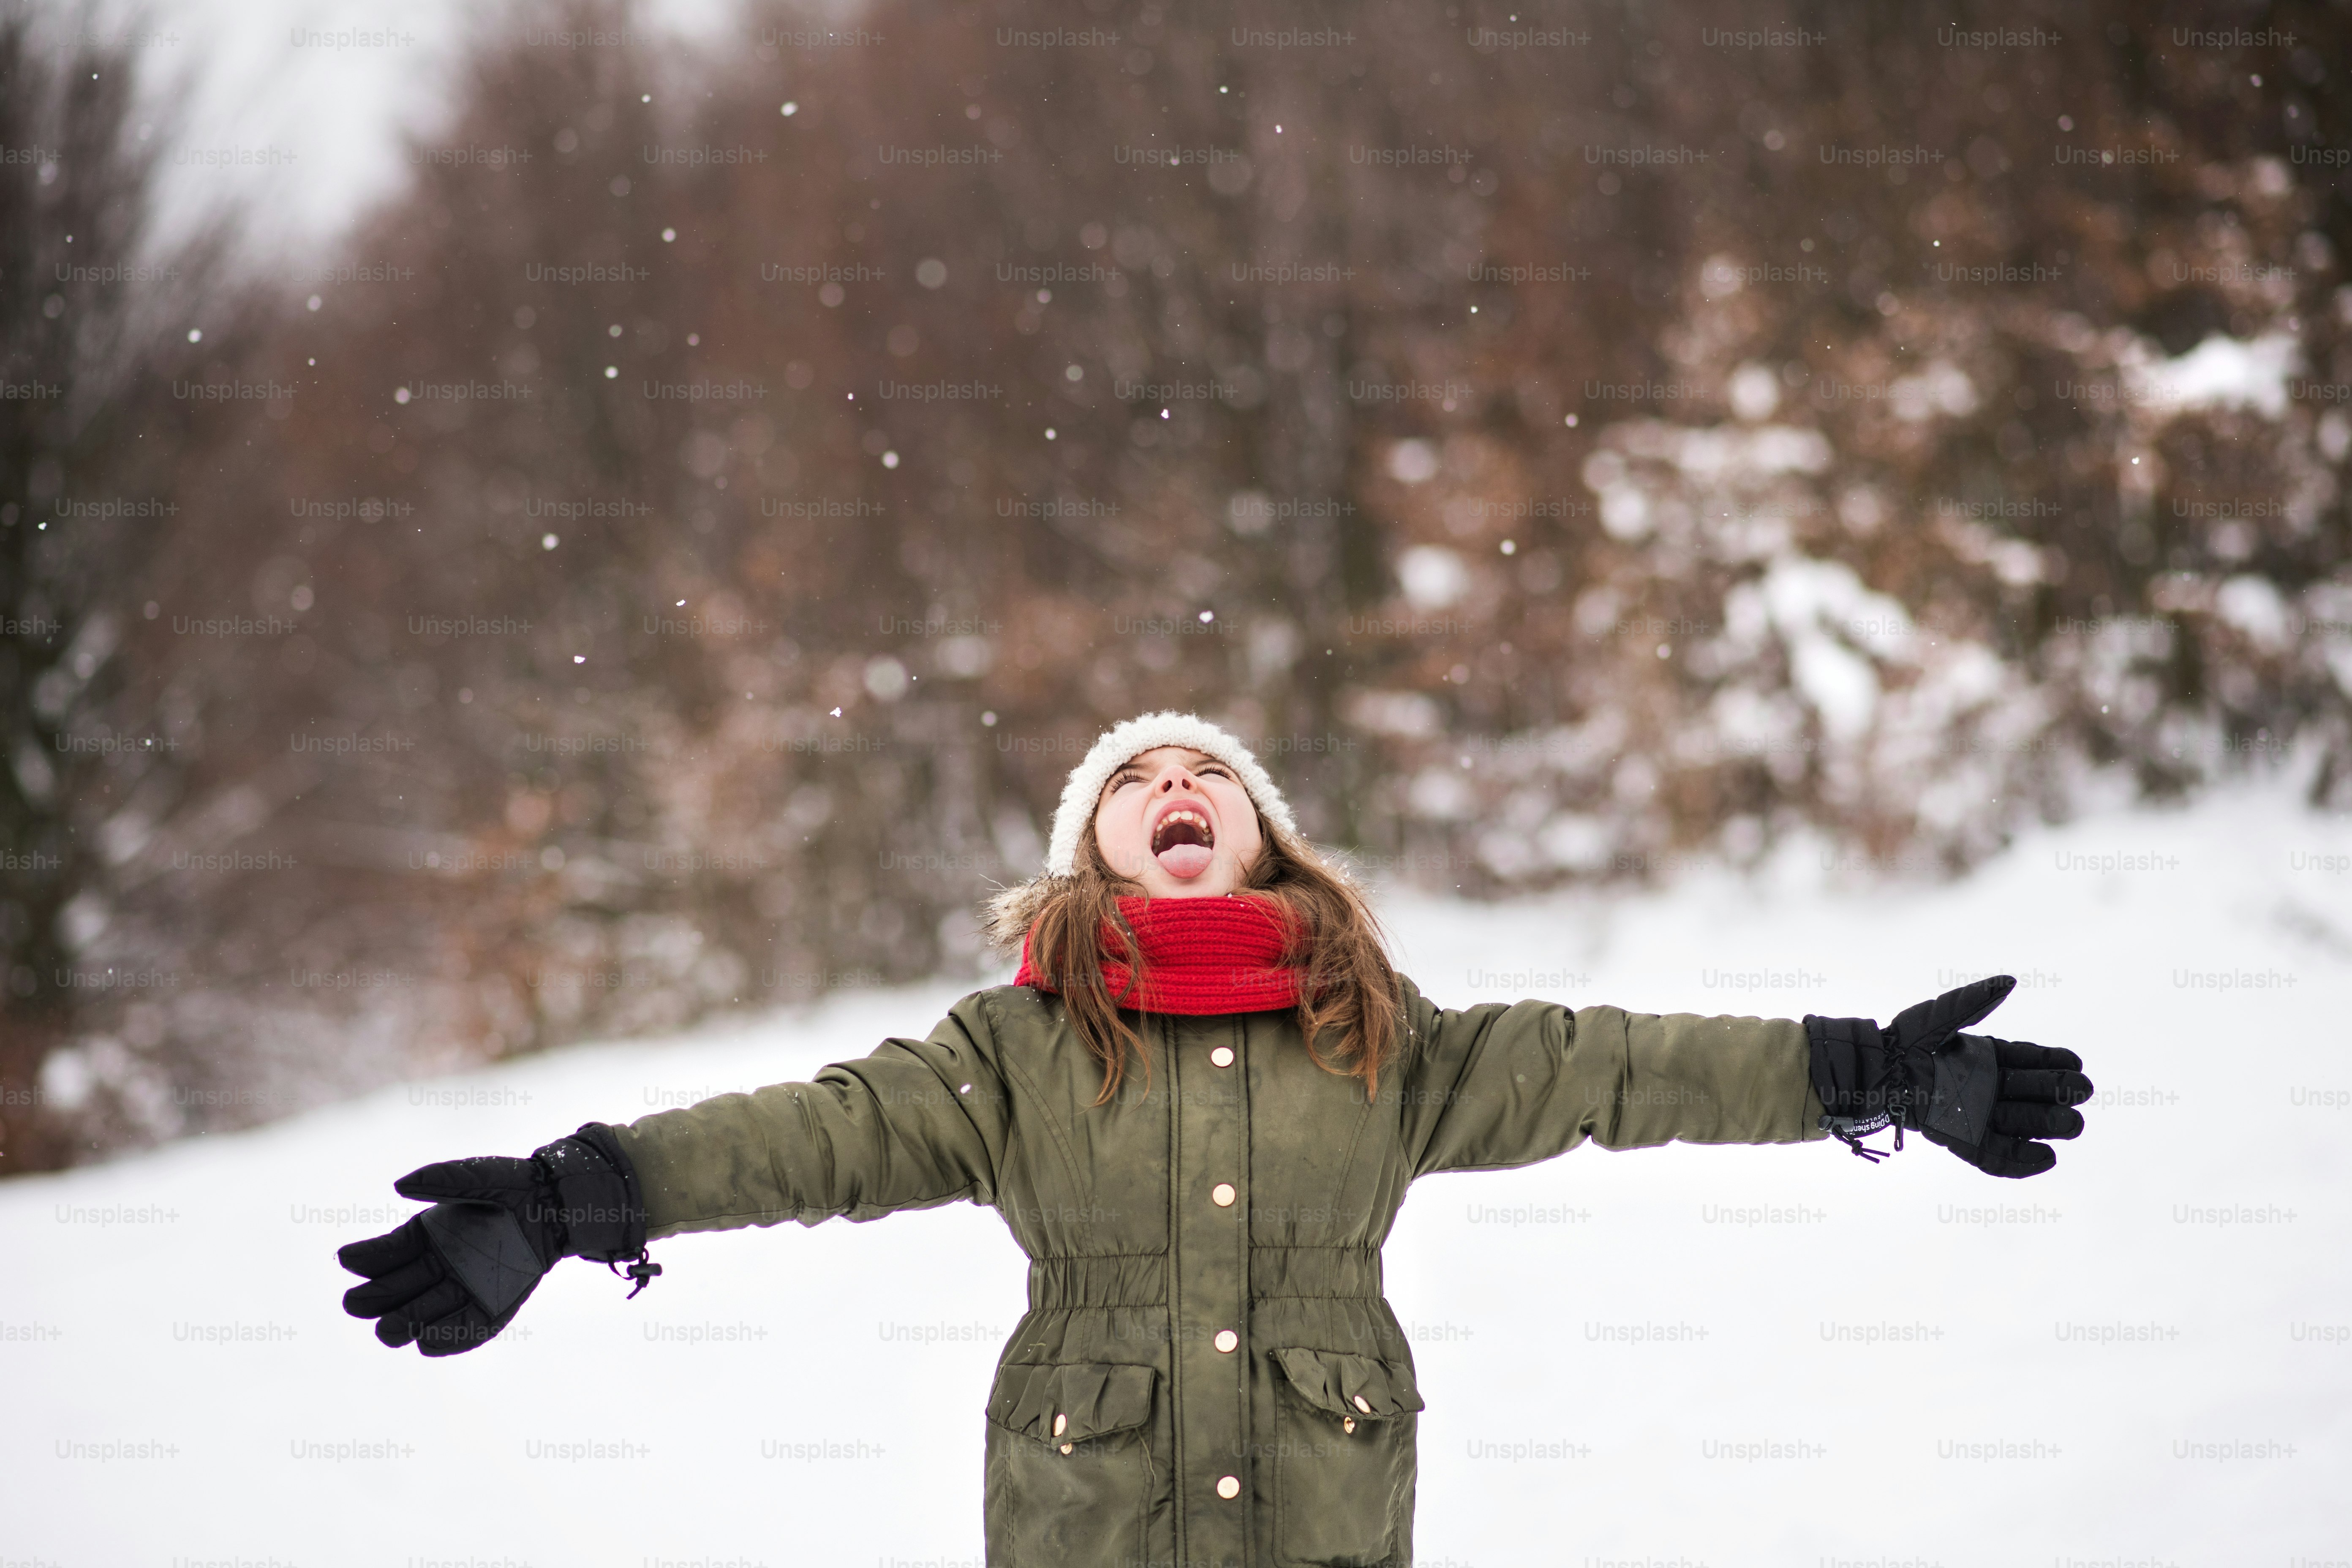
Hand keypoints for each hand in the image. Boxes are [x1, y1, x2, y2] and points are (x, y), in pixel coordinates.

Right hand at [337, 1155, 561, 1355]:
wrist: (557, 1204)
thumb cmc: (513, 1185)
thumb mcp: (480, 1177)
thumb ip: (444, 1179)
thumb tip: (400, 1185)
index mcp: (426, 1236)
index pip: (388, 1252)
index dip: (368, 1257)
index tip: (347, 1257)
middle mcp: (437, 1267)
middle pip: (398, 1290)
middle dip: (377, 1299)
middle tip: (357, 1303)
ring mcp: (463, 1290)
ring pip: (425, 1314)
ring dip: (406, 1322)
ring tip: (388, 1330)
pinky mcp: (492, 1307)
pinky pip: (468, 1329)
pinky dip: (449, 1338)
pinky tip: (427, 1343)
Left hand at [1807, 976, 2092, 1178]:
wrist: (1877, 1071)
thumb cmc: (1905, 1040)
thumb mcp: (1940, 1017)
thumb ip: (1974, 1001)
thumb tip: (2009, 982)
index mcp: (1988, 1060)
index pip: (2031, 1062)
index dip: (2055, 1063)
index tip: (2076, 1062)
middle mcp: (1988, 1089)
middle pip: (2033, 1094)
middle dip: (2059, 1094)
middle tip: (2080, 1092)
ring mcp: (1977, 1116)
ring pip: (2021, 1124)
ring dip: (2048, 1126)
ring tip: (2072, 1124)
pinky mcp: (1963, 1140)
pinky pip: (1996, 1155)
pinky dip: (2021, 1161)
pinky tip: (2046, 1158)